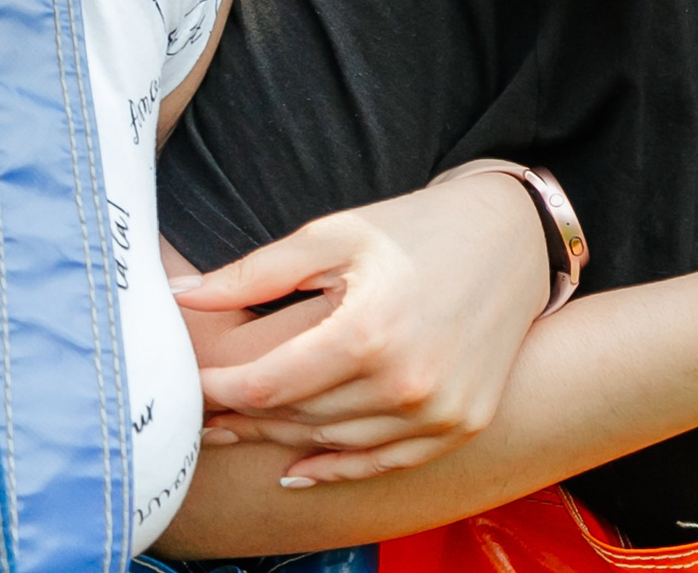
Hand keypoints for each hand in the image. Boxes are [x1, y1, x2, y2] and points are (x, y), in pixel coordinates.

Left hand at [171, 173, 550, 485]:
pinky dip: (340, 468)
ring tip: (243, 428)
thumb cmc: (418, 229)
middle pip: (298, 419)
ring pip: (336, 443)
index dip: (219, 389)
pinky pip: (386, 461)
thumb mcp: (335, 235)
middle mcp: (408, 382)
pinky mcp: (464, 421)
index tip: (192, 384)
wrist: (515, 235)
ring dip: (284, 439)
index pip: (268, 386)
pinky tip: (299, 467)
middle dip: (244, 415)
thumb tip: (182, 299)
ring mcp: (441, 410)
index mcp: (369, 332)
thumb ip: (255, 273)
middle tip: (206, 412)